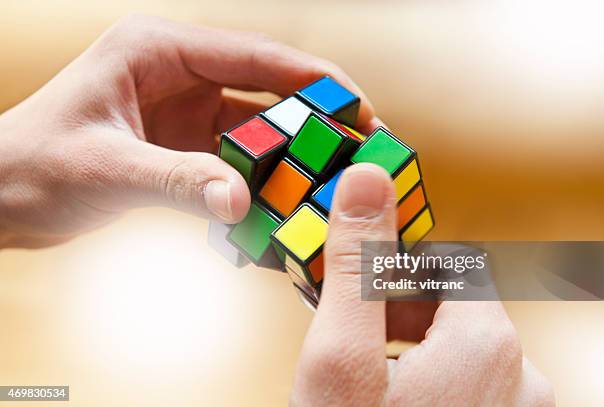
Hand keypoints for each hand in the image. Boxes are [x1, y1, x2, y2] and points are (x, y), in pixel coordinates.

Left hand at [0, 14, 377, 247]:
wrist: (1, 198)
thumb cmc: (33, 167)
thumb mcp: (105, 169)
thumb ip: (175, 181)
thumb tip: (240, 203)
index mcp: (158, 51)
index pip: (252, 55)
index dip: (312, 78)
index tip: (357, 103)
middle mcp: (178, 75)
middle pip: (265, 90)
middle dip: (315, 117)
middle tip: (360, 146)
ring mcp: (184, 112)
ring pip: (257, 128)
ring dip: (293, 152)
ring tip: (333, 177)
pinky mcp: (184, 146)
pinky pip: (237, 160)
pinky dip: (263, 179)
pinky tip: (287, 199)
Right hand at [291, 164, 554, 405]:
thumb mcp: (341, 356)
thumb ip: (356, 267)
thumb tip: (366, 180)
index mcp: (487, 343)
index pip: (448, 261)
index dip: (394, 264)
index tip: (357, 274)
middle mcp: (521, 374)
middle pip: (453, 304)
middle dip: (396, 308)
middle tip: (347, 331)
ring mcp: (515, 406)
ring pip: (458, 345)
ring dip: (410, 342)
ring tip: (363, 367)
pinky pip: (469, 380)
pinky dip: (430, 376)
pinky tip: (390, 394)